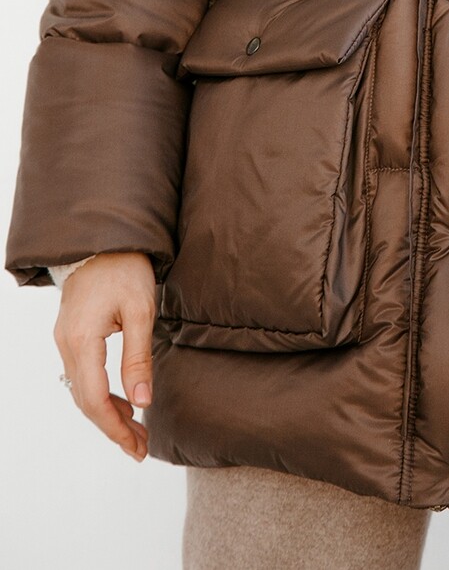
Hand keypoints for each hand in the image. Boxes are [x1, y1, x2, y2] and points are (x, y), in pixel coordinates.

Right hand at [53, 252, 155, 462]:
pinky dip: (101, 395)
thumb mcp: (140, 311)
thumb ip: (138, 359)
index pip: (95, 399)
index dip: (115, 428)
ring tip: (136, 431)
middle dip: (113, 427)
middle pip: (86, 401)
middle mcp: (67, 345)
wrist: (103, 239)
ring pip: (82, 392)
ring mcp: (65, 341)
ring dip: (108, 413)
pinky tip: (122, 402)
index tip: (138, 446)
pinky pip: (83, 376)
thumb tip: (143, 403)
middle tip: (141, 447)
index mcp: (82, 341)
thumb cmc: (125, 269)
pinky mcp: (71, 336)